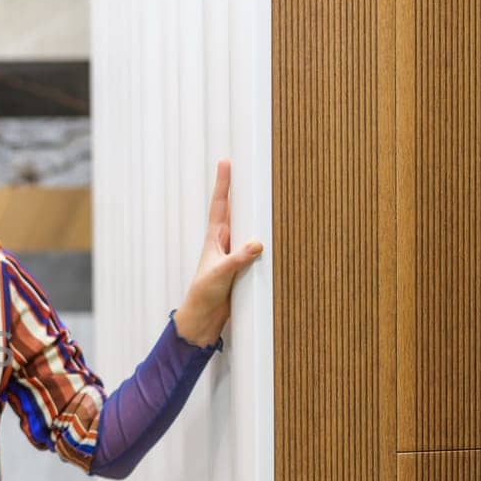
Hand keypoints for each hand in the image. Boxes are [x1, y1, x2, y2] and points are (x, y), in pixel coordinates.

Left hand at [173, 159, 263, 345]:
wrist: (204, 318)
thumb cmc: (204, 294)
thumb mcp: (219, 274)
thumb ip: (237, 259)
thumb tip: (257, 243)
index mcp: (214, 238)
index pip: (220, 205)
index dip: (223, 183)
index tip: (225, 162)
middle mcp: (225, 242)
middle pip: (236, 211)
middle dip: (243, 190)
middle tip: (251, 167)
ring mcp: (234, 253)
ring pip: (249, 228)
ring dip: (256, 213)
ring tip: (267, 192)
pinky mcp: (244, 266)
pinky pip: (257, 248)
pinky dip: (265, 239)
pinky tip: (276, 232)